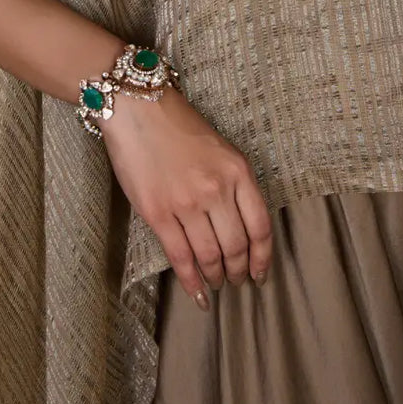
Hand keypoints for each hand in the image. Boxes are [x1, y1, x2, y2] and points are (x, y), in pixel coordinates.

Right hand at [102, 86, 272, 309]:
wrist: (139, 109)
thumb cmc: (179, 126)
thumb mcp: (221, 149)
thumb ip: (234, 183)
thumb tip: (241, 225)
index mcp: (237, 171)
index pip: (260, 226)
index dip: (263, 257)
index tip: (262, 273)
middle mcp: (217, 189)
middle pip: (237, 246)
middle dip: (240, 271)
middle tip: (238, 281)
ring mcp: (187, 203)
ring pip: (210, 255)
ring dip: (217, 277)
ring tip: (218, 285)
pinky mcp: (158, 213)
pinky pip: (180, 257)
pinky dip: (191, 281)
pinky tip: (198, 294)